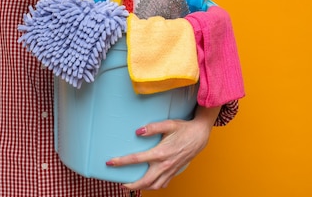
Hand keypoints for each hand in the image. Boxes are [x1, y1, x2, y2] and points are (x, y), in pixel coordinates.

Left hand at [106, 106, 220, 190]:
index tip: (110, 163)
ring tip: (133, 184)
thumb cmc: (184, 128)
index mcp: (160, 152)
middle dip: (131, 185)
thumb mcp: (168, 124)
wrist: (200, 135)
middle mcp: (165, 164)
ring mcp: (171, 170)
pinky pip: (164, 184)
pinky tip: (149, 182)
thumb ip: (152, 128)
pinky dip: (155, 186)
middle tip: (120, 183)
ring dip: (143, 187)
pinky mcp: (175, 171)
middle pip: (145, 181)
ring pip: (155, 186)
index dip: (121, 162)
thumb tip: (138, 132)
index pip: (136, 159)